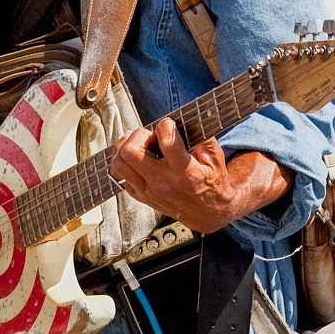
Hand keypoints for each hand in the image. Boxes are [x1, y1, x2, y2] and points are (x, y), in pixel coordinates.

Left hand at [109, 119, 285, 233]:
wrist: (208, 213)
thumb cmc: (212, 183)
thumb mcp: (216, 159)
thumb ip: (204, 137)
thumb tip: (188, 120)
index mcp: (184, 172)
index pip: (166, 141)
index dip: (166, 125)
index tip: (171, 125)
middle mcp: (162, 183)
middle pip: (131, 151)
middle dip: (140, 135)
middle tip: (152, 137)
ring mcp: (148, 191)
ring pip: (119, 163)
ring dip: (126, 147)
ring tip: (141, 144)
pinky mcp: (140, 196)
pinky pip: (118, 175)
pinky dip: (123, 161)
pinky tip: (136, 156)